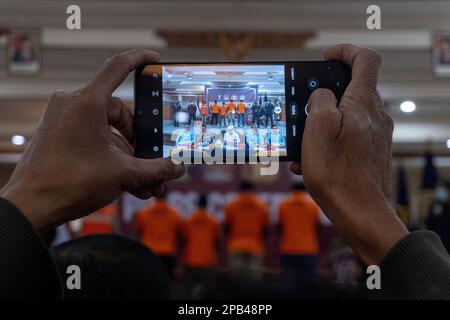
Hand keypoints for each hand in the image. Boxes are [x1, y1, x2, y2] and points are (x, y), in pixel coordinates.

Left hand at [0, 49, 184, 230]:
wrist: (31, 207)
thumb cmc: (69, 184)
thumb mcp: (123, 174)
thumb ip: (156, 169)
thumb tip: (179, 168)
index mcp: (87, 103)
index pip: (117, 67)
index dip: (139, 59)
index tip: (154, 58)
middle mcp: (73, 105)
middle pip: (120, 114)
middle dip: (140, 144)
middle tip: (153, 164)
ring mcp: (64, 120)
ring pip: (108, 131)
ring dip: (129, 157)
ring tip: (144, 183)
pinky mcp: (60, 134)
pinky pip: (94, 139)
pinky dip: (111, 157)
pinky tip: (128, 182)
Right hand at [290, 44, 407, 264]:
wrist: (361, 213)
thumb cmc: (338, 174)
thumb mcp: (318, 130)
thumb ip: (320, 102)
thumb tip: (322, 95)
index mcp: (363, 104)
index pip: (365, 60)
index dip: (345, 51)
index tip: (326, 57)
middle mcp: (375, 116)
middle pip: (350, 90)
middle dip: (323, 97)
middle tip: (302, 111)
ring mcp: (376, 135)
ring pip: (345, 117)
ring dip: (321, 126)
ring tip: (303, 146)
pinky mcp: (372, 152)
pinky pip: (348, 137)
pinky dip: (329, 143)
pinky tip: (311, 162)